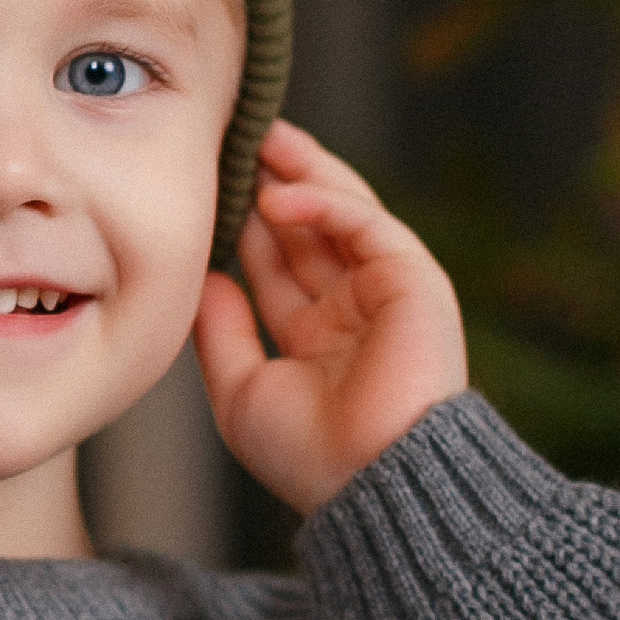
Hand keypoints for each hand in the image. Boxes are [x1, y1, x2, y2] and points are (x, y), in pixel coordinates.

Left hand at [192, 117, 466, 512]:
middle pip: (312, 227)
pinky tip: (275, 193)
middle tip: (237, 138)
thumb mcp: (241, 391)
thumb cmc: (309, 455)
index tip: (211, 186)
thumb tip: (205, 278)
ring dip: (302, 171)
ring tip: (260, 135)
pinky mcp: (413, 279)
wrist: (370, 484)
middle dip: (276, 180)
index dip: (247, 223)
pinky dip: (322, 203)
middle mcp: (355, 308)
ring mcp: (386, 290)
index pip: (280, 263)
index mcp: (319, 336)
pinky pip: (365, 224)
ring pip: (343, 211)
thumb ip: (221, 333)